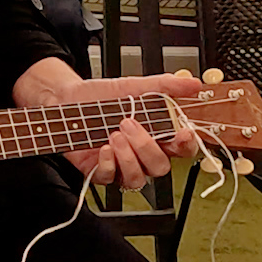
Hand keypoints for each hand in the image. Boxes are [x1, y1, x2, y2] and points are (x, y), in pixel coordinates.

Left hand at [48, 74, 205, 189]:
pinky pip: (110, 178)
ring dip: (128, 158)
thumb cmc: (101, 95)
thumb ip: (164, 86)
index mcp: (156, 134)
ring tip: (114, 135)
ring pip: (138, 179)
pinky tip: (103, 148)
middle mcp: (141, 154)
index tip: (182, 133)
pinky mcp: (100, 171)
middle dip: (147, 147)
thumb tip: (193, 83)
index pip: (181, 148)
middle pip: (160, 167)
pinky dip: (108, 164)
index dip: (186, 145)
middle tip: (128, 124)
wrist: (67, 97)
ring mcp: (121, 165)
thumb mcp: (133, 86)